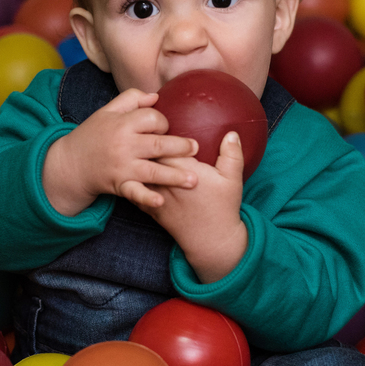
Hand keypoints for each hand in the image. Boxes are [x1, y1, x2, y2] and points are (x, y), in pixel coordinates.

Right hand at [43, 89, 199, 215]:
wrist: (70, 164)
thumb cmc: (93, 135)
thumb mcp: (106, 111)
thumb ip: (131, 99)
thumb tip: (156, 96)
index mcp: (122, 123)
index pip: (152, 118)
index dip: (163, 122)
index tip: (165, 128)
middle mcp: (124, 144)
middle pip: (157, 143)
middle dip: (180, 146)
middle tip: (196, 148)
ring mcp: (122, 166)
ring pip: (152, 170)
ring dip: (174, 175)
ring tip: (193, 179)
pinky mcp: (119, 185)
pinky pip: (134, 193)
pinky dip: (147, 198)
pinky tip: (160, 201)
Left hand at [147, 131, 248, 283]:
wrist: (210, 241)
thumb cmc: (222, 208)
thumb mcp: (233, 180)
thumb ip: (232, 154)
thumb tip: (232, 133)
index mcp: (183, 171)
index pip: (163, 145)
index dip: (158, 132)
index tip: (158, 124)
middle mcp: (165, 182)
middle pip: (146, 156)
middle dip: (143, 144)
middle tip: (142, 132)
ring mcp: (156, 197)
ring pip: (137, 173)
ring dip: (135, 162)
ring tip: (133, 149)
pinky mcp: (151, 209)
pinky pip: (135, 190)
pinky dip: (132, 180)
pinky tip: (131, 171)